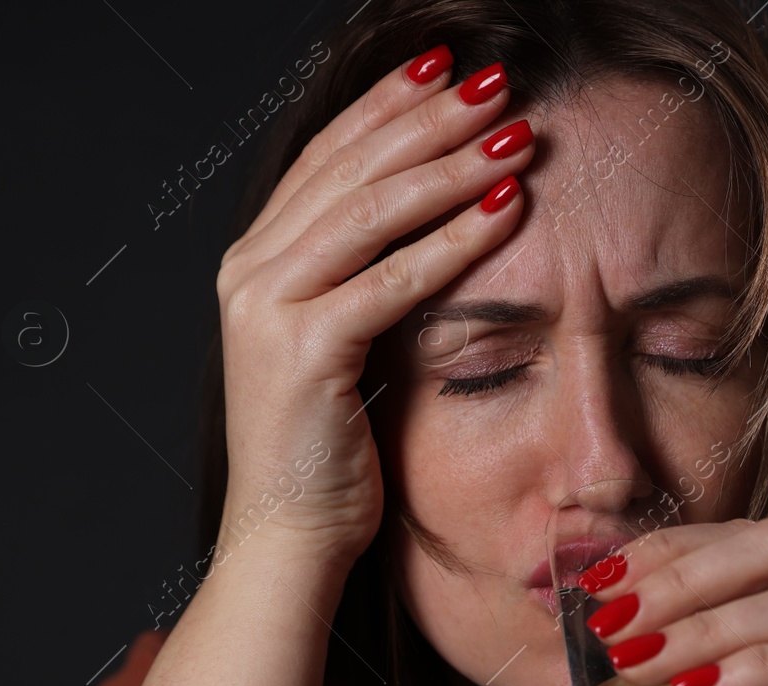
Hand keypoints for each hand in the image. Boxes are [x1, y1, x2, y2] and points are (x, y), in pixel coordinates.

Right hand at [213, 48, 532, 568]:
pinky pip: (393, 279)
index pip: (328, 157)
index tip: (447, 69)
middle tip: (499, 83)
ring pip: (373, 210)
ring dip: (452, 165)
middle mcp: (250, 269)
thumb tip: (426, 220)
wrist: (287, 534)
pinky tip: (506, 211)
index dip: (389, 105)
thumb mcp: (335, 342)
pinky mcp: (305, 348)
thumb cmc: (325, 448)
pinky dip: (454, 240)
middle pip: (352, 167)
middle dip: (431, 118)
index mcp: (255, 260)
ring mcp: (269, 306)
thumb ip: (357, 277)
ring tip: (516, 134)